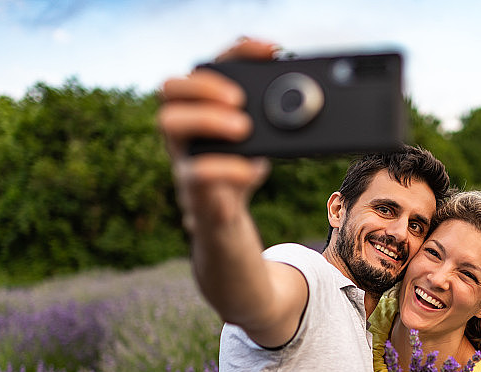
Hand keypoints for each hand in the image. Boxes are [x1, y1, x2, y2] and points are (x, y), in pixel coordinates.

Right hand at [157, 37, 277, 231]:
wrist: (225, 210)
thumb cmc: (240, 163)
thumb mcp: (259, 137)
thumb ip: (273, 117)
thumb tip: (311, 99)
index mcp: (199, 103)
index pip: (208, 64)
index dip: (237, 52)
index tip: (273, 51)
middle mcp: (182, 121)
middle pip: (170, 86)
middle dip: (205, 85)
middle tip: (240, 99)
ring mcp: (181, 151)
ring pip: (169, 122)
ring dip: (206, 119)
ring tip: (243, 128)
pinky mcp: (190, 183)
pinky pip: (196, 172)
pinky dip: (226, 169)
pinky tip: (250, 169)